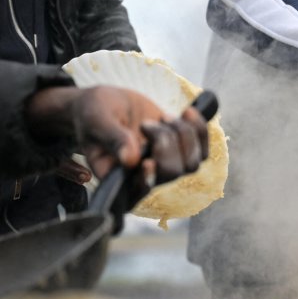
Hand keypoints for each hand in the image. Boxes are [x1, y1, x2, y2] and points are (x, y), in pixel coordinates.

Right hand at [28, 86, 208, 204]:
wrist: (109, 103)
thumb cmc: (94, 113)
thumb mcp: (96, 120)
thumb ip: (112, 138)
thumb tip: (129, 160)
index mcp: (115, 178)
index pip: (136, 194)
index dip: (147, 181)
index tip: (147, 161)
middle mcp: (142, 178)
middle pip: (171, 173)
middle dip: (165, 142)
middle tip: (145, 123)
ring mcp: (163, 166)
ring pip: (192, 163)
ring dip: (183, 135)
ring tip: (164, 117)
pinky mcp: (180, 152)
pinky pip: (203, 151)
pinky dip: (200, 130)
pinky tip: (187, 113)